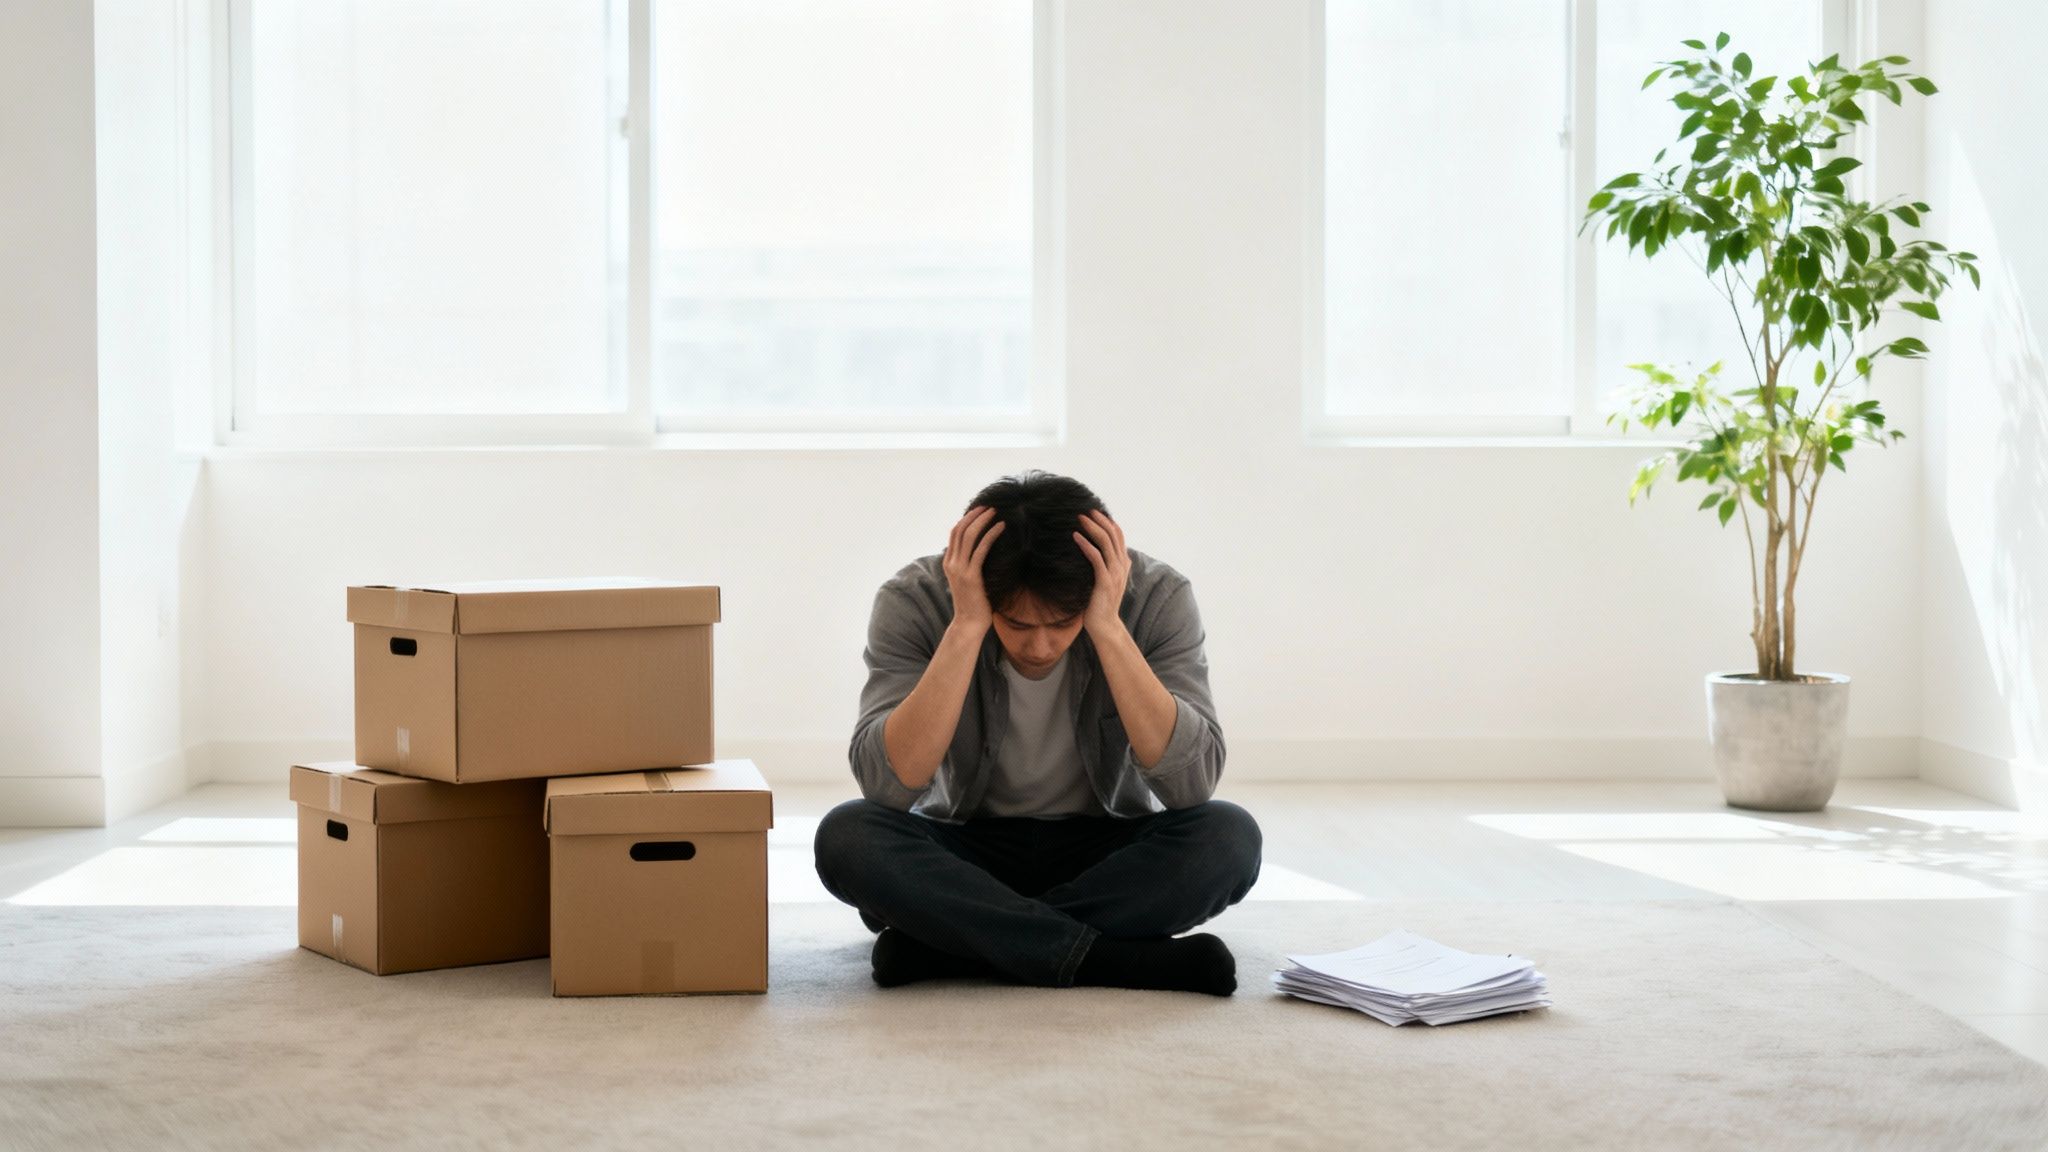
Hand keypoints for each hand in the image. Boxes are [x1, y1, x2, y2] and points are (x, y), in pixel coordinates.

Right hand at [943, 505, 1005, 632]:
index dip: (967, 519)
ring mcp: (959, 569)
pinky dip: (991, 535)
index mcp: (949, 563)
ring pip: (969, 536)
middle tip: (989, 506)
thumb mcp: (968, 580)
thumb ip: (970, 565)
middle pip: (960, 530)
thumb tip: (983, 553)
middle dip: (975, 515)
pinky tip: (1001, 527)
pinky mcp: (971, 576)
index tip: (980, 510)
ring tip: (995, 512)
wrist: (968, 623)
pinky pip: (981, 549)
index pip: (955, 533)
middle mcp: (951, 563)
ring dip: (983, 521)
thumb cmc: (974, 603)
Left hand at [1073, 509, 1130, 636]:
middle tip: (1086, 511)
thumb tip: (1095, 555)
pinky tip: (1076, 537)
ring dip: (1093, 528)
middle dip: (1100, 520)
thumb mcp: (1105, 582)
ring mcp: (1114, 574)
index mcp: (1122, 565)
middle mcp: (1120, 567)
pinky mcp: (1104, 582)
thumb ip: (1105, 568)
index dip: (1109, 523)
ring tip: (1080, 519)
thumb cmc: (1100, 605)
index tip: (1096, 513)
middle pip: (1113, 536)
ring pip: (1106, 543)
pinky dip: (1086, 545)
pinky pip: (1096, 558)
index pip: (1119, 537)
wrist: (1105, 626)